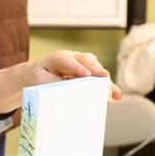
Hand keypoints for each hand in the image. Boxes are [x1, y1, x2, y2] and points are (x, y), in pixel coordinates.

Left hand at [0, 50, 121, 114]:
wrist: (37, 76)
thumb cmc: (38, 77)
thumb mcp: (40, 81)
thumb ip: (53, 84)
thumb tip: (68, 92)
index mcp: (58, 58)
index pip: (67, 60)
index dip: (77, 66)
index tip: (86, 74)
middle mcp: (74, 59)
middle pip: (87, 61)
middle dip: (96, 70)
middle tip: (103, 78)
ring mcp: (84, 66)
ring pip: (97, 70)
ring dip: (105, 82)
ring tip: (111, 94)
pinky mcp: (90, 77)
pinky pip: (101, 82)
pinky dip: (109, 89)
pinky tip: (117, 97)